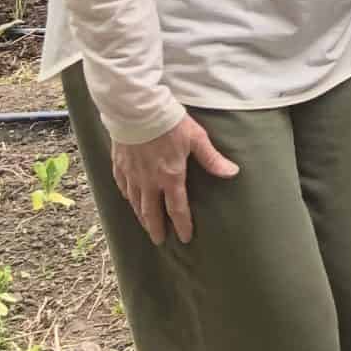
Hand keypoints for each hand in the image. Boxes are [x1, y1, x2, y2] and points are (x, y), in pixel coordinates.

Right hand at [108, 115, 239, 244]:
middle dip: (156, 228)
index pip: (177, 208)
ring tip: (145, 225)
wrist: (136, 109)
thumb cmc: (169, 122)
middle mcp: (149, 181)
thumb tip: (232, 172)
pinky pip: (122, 187)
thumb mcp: (196, 138)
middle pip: (151, 212)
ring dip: (141, 216)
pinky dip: (127, 197)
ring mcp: (131, 174)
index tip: (184, 238)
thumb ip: (212, 158)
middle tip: (159, 241)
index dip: (182, 224)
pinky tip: (129, 200)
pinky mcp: (118, 165)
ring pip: (135, 203)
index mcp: (170, 177)